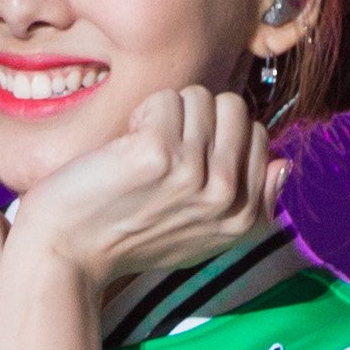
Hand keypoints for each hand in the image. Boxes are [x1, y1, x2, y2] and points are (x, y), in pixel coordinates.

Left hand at [8, 88, 285, 294]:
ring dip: (167, 114)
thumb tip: (281, 164)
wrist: (67, 251)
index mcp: (246, 219)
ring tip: (142, 151)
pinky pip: (167, 99)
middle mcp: (228, 200)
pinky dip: (143, 114)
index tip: (183, 167)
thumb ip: (250, 203)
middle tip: (161, 154)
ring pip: (202, 98)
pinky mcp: (162, 156)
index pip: (258, 134)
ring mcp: (197, 178)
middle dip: (195, 119)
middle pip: (235, 108)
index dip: (216, 136)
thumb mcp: (203, 234)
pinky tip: (125, 148)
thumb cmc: (129, 236)